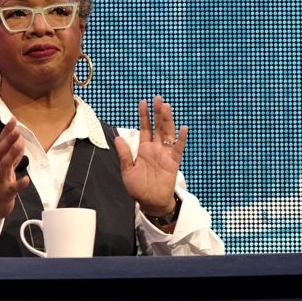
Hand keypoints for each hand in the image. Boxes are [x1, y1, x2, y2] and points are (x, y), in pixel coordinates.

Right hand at [0, 117, 29, 242]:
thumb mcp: (6, 169)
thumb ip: (13, 156)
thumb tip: (19, 142)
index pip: (2, 144)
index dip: (7, 132)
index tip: (13, 119)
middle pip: (2, 151)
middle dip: (9, 139)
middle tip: (16, 127)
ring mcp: (2, 181)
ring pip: (6, 166)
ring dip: (13, 154)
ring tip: (21, 144)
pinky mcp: (6, 193)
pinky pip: (13, 188)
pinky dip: (20, 183)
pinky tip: (26, 179)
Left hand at [115, 95, 186, 218]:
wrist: (151, 202)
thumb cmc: (138, 187)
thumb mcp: (128, 171)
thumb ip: (125, 154)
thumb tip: (118, 138)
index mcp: (144, 148)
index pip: (145, 128)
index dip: (144, 115)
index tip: (143, 102)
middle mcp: (156, 148)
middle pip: (158, 126)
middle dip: (158, 112)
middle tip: (158, 98)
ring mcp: (166, 153)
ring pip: (168, 133)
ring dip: (168, 120)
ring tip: (167, 107)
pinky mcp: (174, 161)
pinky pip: (178, 148)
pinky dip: (181, 139)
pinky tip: (183, 128)